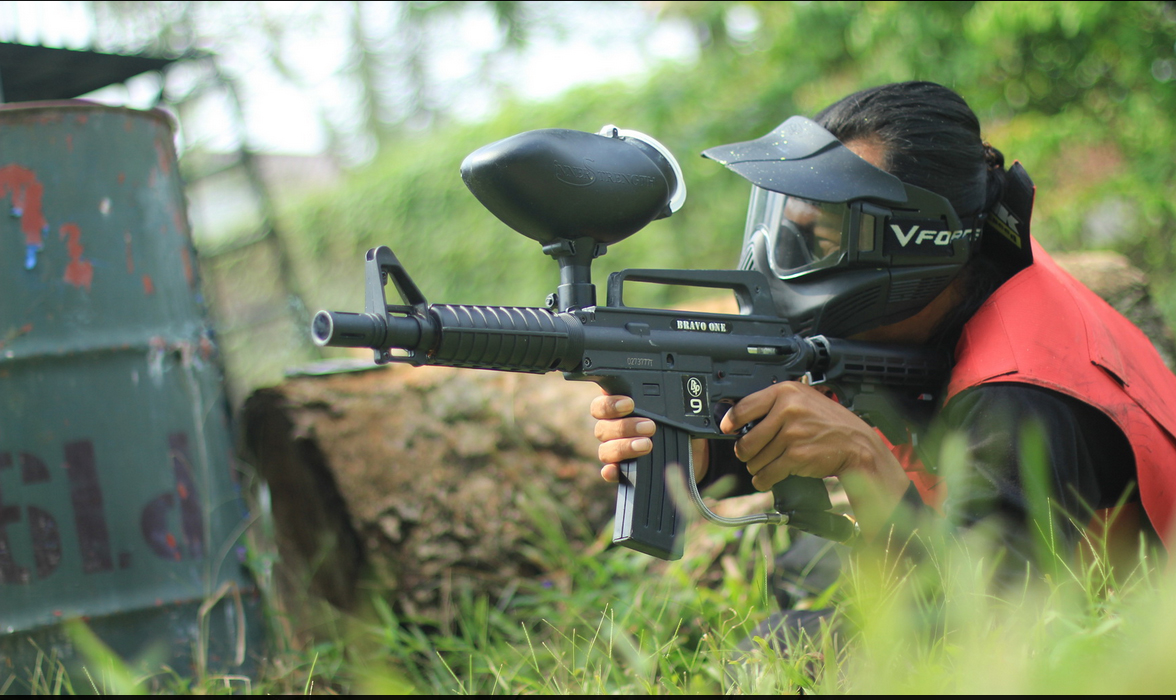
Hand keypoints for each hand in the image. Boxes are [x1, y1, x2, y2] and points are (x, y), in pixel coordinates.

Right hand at [590, 392, 708, 483]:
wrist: (689, 448)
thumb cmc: (674, 422)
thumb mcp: (672, 410)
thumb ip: (665, 403)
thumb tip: (683, 396)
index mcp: (617, 410)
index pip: (601, 405)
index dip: (610, 404)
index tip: (629, 404)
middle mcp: (611, 430)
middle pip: (602, 428)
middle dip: (625, 426)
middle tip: (650, 426)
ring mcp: (614, 451)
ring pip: (606, 450)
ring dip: (624, 447)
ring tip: (647, 445)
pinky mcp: (621, 471)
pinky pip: (609, 472)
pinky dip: (610, 471)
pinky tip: (616, 470)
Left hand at [718, 381, 909, 539]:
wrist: (856, 444)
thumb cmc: (828, 423)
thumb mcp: (802, 401)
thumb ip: (774, 405)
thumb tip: (739, 419)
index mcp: (785, 392)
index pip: (744, 408)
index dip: (730, 422)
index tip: (727, 429)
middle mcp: (787, 410)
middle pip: (747, 440)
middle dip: (745, 452)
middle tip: (750, 454)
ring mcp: (792, 433)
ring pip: (755, 459)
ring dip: (757, 467)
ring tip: (765, 465)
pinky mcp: (796, 455)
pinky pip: (767, 473)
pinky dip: (764, 480)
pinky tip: (767, 478)